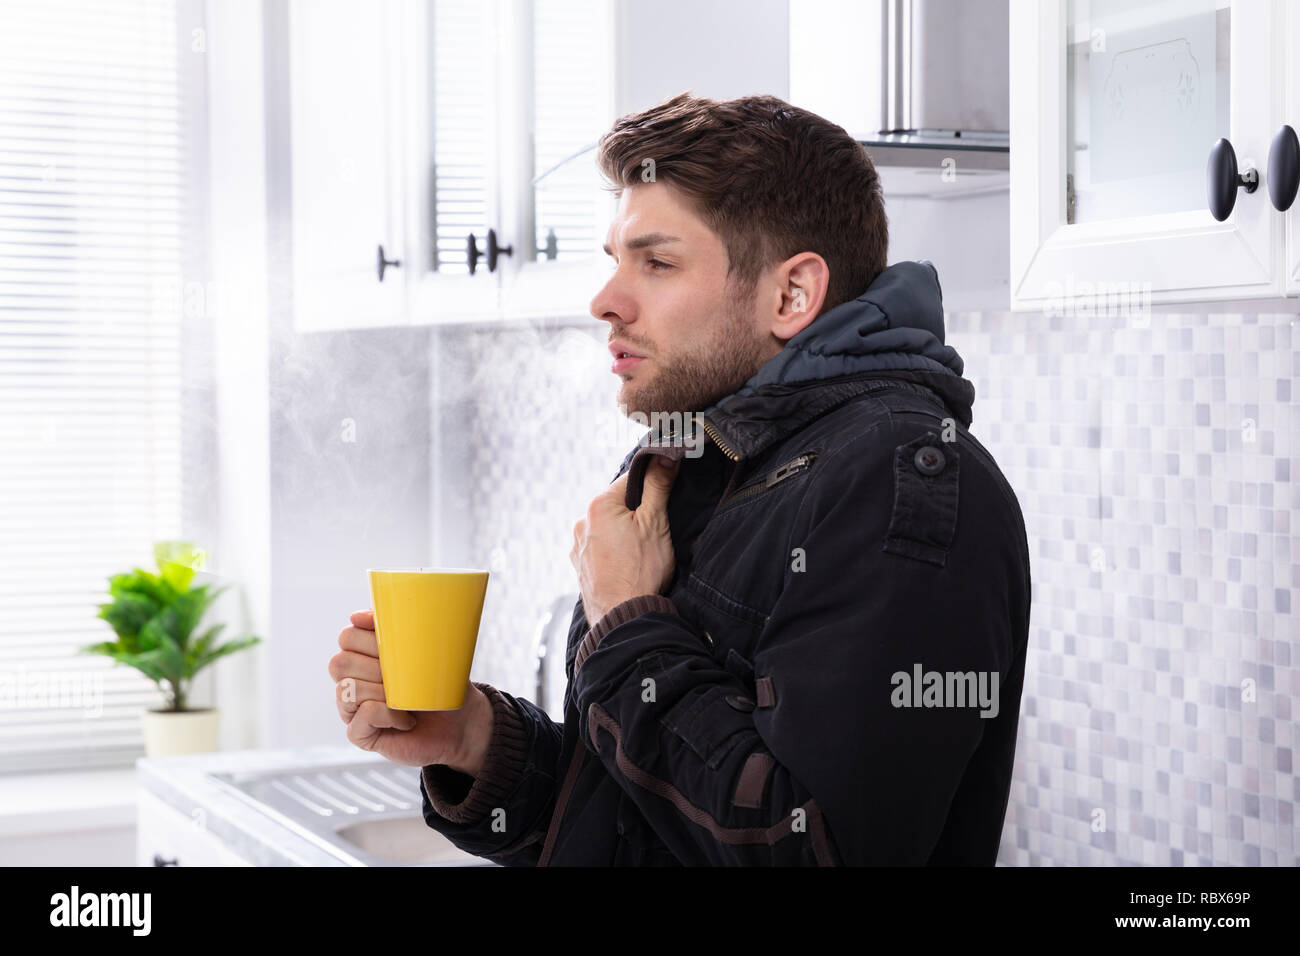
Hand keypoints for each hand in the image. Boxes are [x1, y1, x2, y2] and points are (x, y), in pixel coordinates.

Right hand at [328, 610, 492, 773]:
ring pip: (347, 689)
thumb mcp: (425, 649)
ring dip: (382, 691)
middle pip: (339, 662)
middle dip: (375, 665)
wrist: (463, 722)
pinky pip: (360, 717)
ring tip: (406, 698)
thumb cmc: (443, 683)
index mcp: (365, 656)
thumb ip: (396, 628)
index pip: (347, 637)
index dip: (369, 637)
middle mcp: (354, 681)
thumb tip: (356, 616)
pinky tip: (406, 719)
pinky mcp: (361, 734)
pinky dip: (388, 715)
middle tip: (404, 674)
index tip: (398, 644)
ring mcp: (354, 709)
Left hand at [571, 453, 681, 626]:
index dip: (653, 491)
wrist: (623, 617)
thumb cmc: (641, 571)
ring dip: (624, 534)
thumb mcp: (656, 522)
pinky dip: (614, 552)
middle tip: (654, 535)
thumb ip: (659, 485)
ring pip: (609, 527)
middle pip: (619, 505)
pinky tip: (628, 566)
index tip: (664, 505)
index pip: (632, 481)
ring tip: (641, 555)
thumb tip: (666, 454)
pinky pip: (601, 548)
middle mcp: (582, 521)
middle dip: (638, 515)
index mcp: (599, 504)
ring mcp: (579, 545)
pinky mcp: (580, 566)